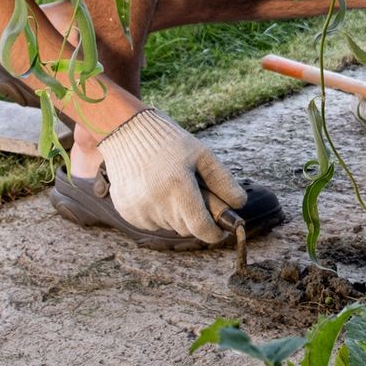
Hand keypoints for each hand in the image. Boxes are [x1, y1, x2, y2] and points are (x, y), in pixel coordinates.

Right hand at [98, 109, 248, 242]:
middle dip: (196, 217)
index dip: (215, 233)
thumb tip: (239, 204)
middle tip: (194, 194)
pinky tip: (154, 190)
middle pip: (187, 228)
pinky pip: (151, 223)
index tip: (221, 230)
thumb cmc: (169, 141)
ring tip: (170, 186)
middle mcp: (156, 201)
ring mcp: (138, 208)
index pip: (201, 228)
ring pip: (169, 226)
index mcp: (178, 186)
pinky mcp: (126, 211)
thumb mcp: (202, 154)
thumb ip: (223, 181)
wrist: (126, 132)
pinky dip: (158, 212)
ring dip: (176, 214)